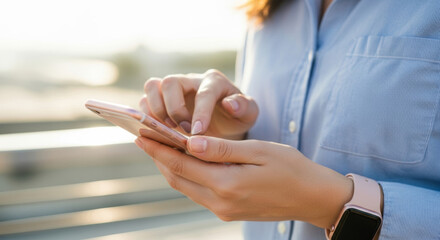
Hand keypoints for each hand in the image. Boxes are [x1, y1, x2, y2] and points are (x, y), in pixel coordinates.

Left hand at [135, 133, 352, 228]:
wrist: (312, 197)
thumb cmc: (291, 168)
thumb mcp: (259, 151)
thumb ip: (222, 149)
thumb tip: (189, 142)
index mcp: (227, 184)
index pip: (181, 163)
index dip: (158, 148)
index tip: (140, 134)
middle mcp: (220, 201)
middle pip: (177, 177)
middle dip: (159, 156)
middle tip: (145, 137)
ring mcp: (223, 210)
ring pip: (185, 186)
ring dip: (171, 166)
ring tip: (160, 146)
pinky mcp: (228, 211)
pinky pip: (198, 192)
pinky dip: (186, 175)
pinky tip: (186, 161)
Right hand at [140, 69, 257, 139]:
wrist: (224, 123)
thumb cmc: (236, 117)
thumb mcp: (249, 114)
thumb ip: (245, 107)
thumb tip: (231, 104)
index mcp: (214, 81)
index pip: (204, 92)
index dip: (200, 112)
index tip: (198, 132)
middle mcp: (190, 80)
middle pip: (170, 82)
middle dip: (174, 109)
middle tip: (182, 131)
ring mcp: (172, 89)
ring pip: (152, 86)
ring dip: (156, 110)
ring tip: (167, 131)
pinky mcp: (159, 100)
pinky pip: (144, 102)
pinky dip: (147, 117)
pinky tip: (158, 134)